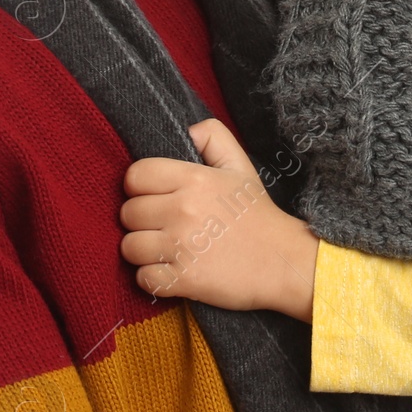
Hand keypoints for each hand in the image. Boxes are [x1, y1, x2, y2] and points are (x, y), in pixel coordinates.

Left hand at [120, 119, 318, 321]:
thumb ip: (212, 136)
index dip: (139, 185)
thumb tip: (186, 131)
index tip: (154, 195)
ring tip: (164, 248)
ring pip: (129, 247)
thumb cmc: (256, 213)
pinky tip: (170, 270)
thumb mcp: (240, 165)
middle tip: (162, 223)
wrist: (282, 261)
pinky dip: (152, 277)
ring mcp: (181, 247)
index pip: (135, 176)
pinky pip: (143, 278)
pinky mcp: (183, 280)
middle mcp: (183, 210)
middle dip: (141, 218)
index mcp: (194, 179)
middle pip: (128, 213)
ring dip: (143, 250)